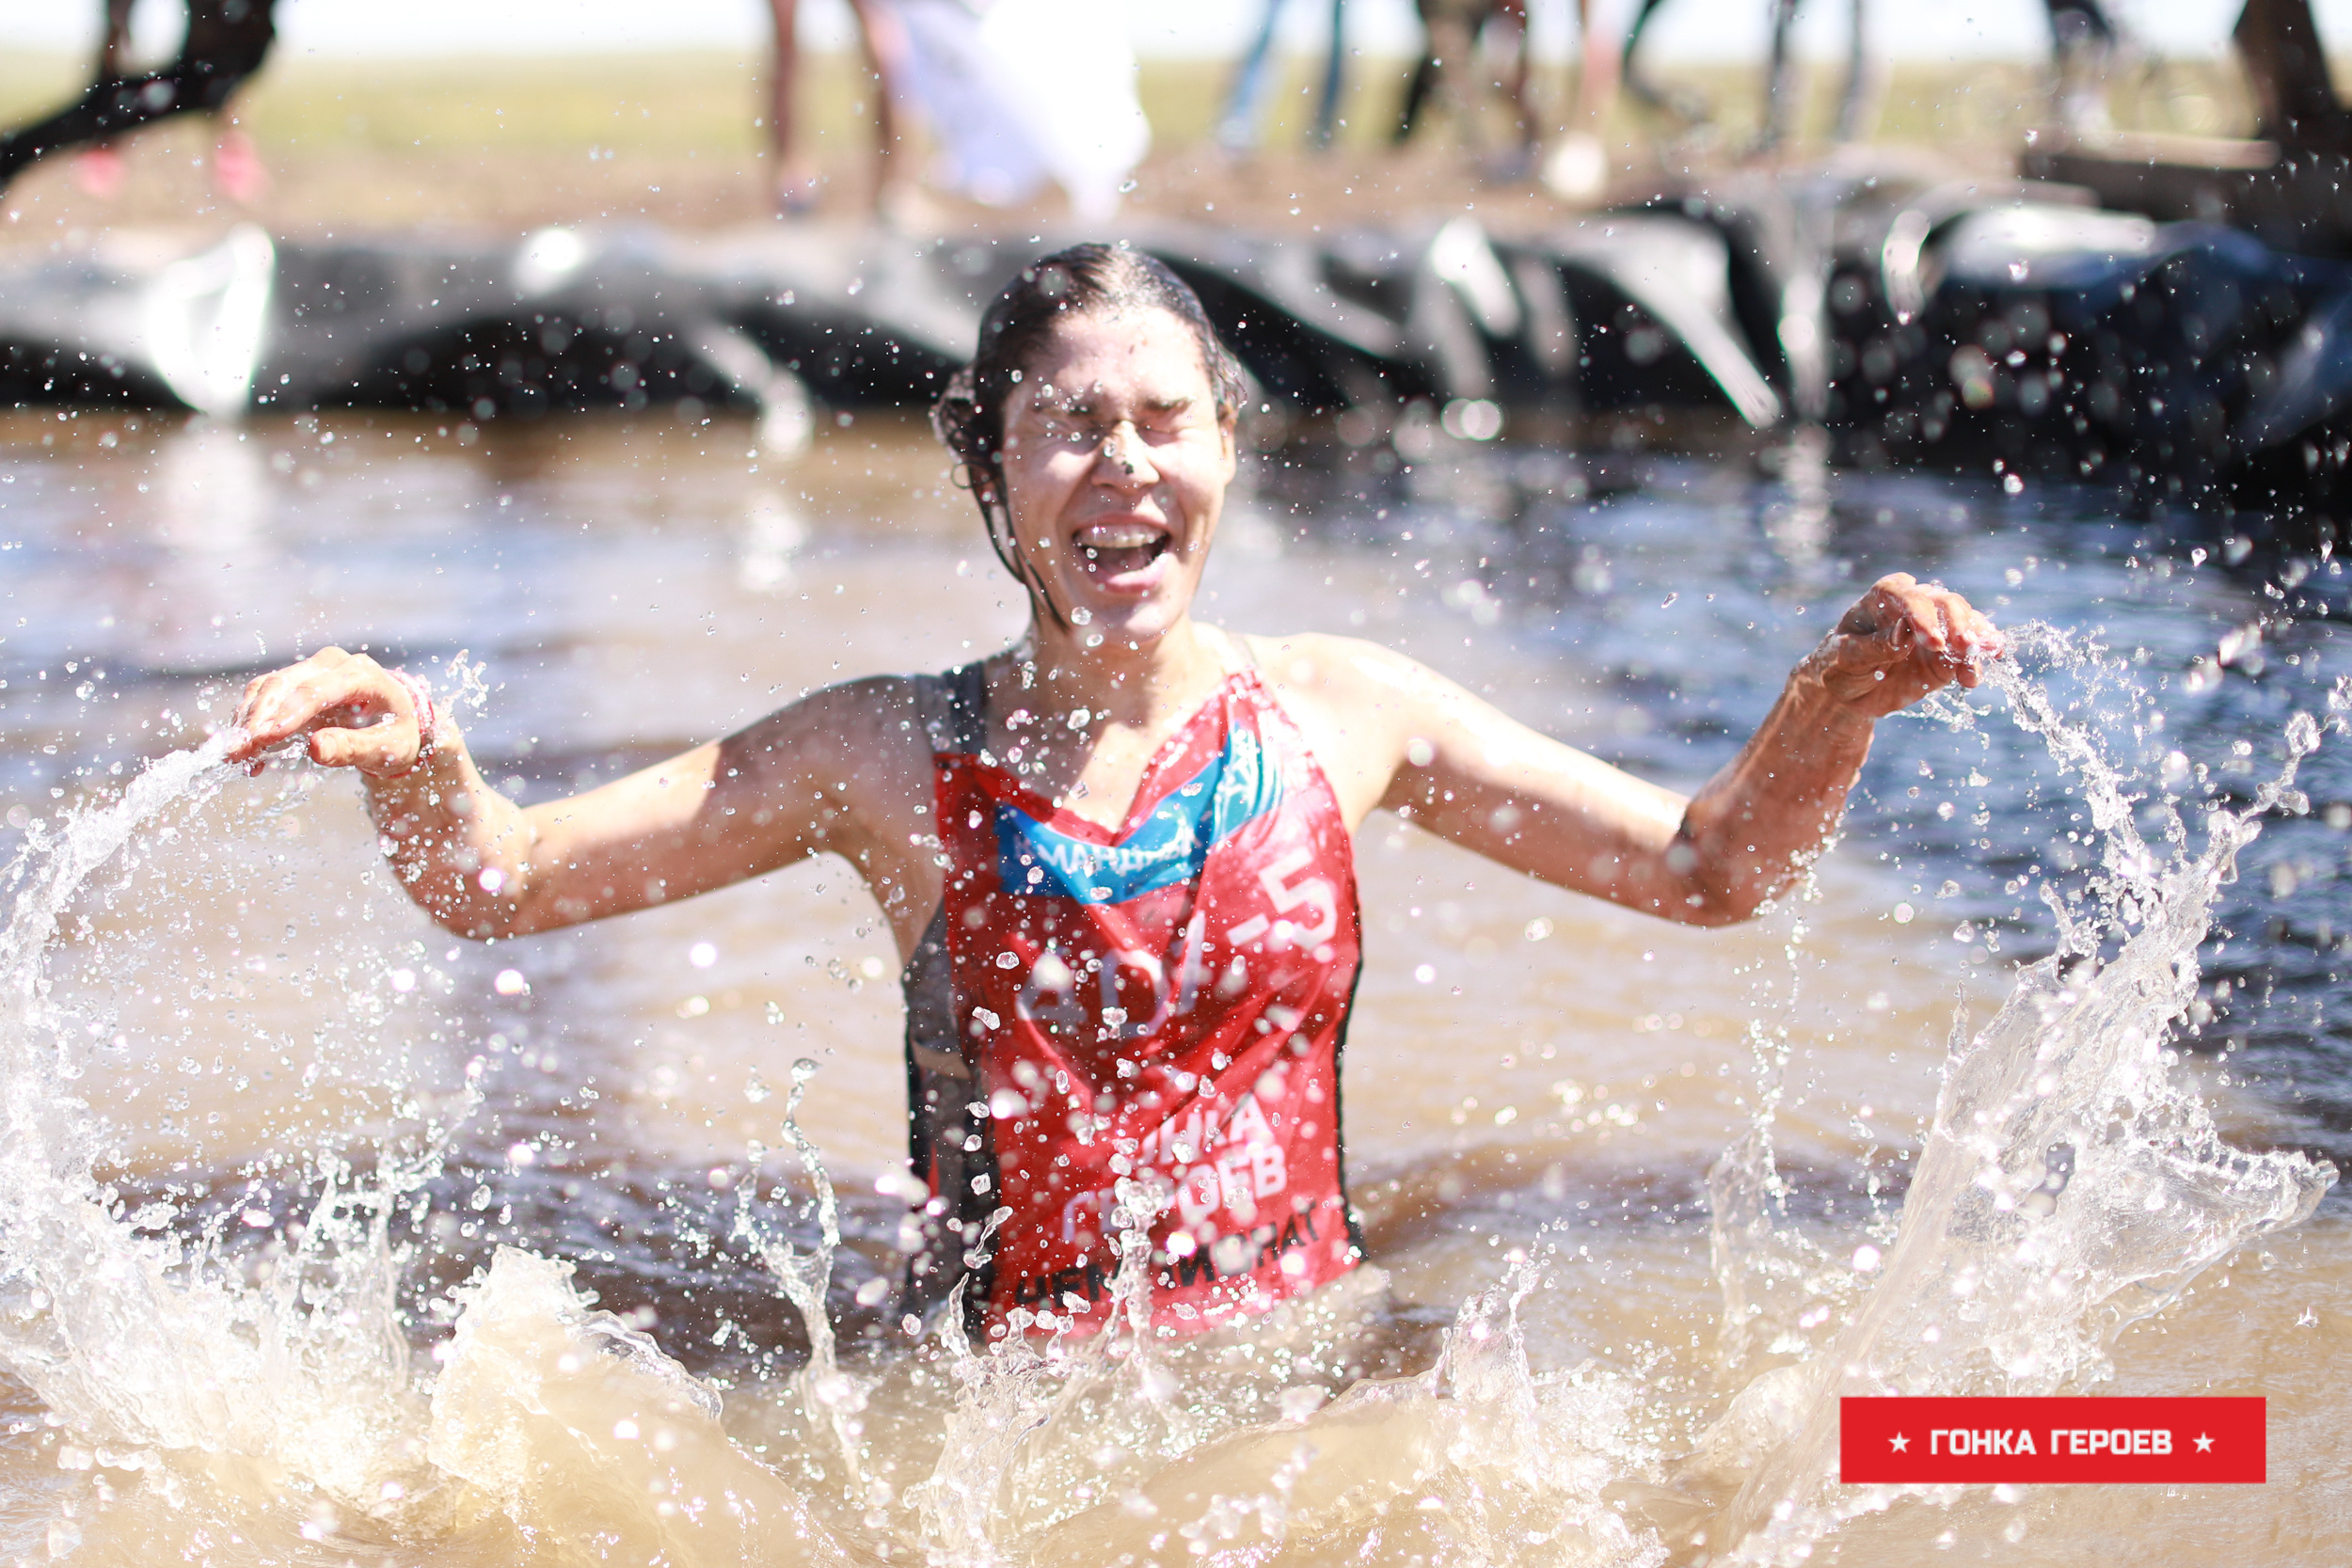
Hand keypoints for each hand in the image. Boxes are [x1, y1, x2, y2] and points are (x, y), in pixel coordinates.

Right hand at [225, 647, 427, 777]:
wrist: (398, 719)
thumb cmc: (396, 734)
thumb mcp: (386, 747)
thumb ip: (353, 748)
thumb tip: (315, 748)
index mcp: (361, 674)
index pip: (316, 691)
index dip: (287, 714)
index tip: (263, 739)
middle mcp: (332, 663)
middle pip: (283, 685)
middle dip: (256, 720)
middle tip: (235, 753)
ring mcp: (311, 669)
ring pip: (267, 688)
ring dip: (246, 722)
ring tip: (235, 757)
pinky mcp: (295, 681)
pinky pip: (264, 697)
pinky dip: (251, 723)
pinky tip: (248, 753)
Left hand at [1813, 573, 2001, 718]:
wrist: (1848, 692)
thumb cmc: (1839, 665)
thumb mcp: (1848, 657)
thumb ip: (1876, 645)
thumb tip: (1905, 631)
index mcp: (1884, 596)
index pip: (1909, 596)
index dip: (1924, 616)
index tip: (1934, 642)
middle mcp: (1914, 605)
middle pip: (1945, 604)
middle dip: (1958, 625)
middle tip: (1965, 647)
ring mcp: (1935, 627)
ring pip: (1964, 623)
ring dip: (1976, 640)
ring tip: (1986, 654)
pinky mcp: (1946, 653)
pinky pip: (1967, 654)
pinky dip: (1975, 663)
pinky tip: (1974, 676)